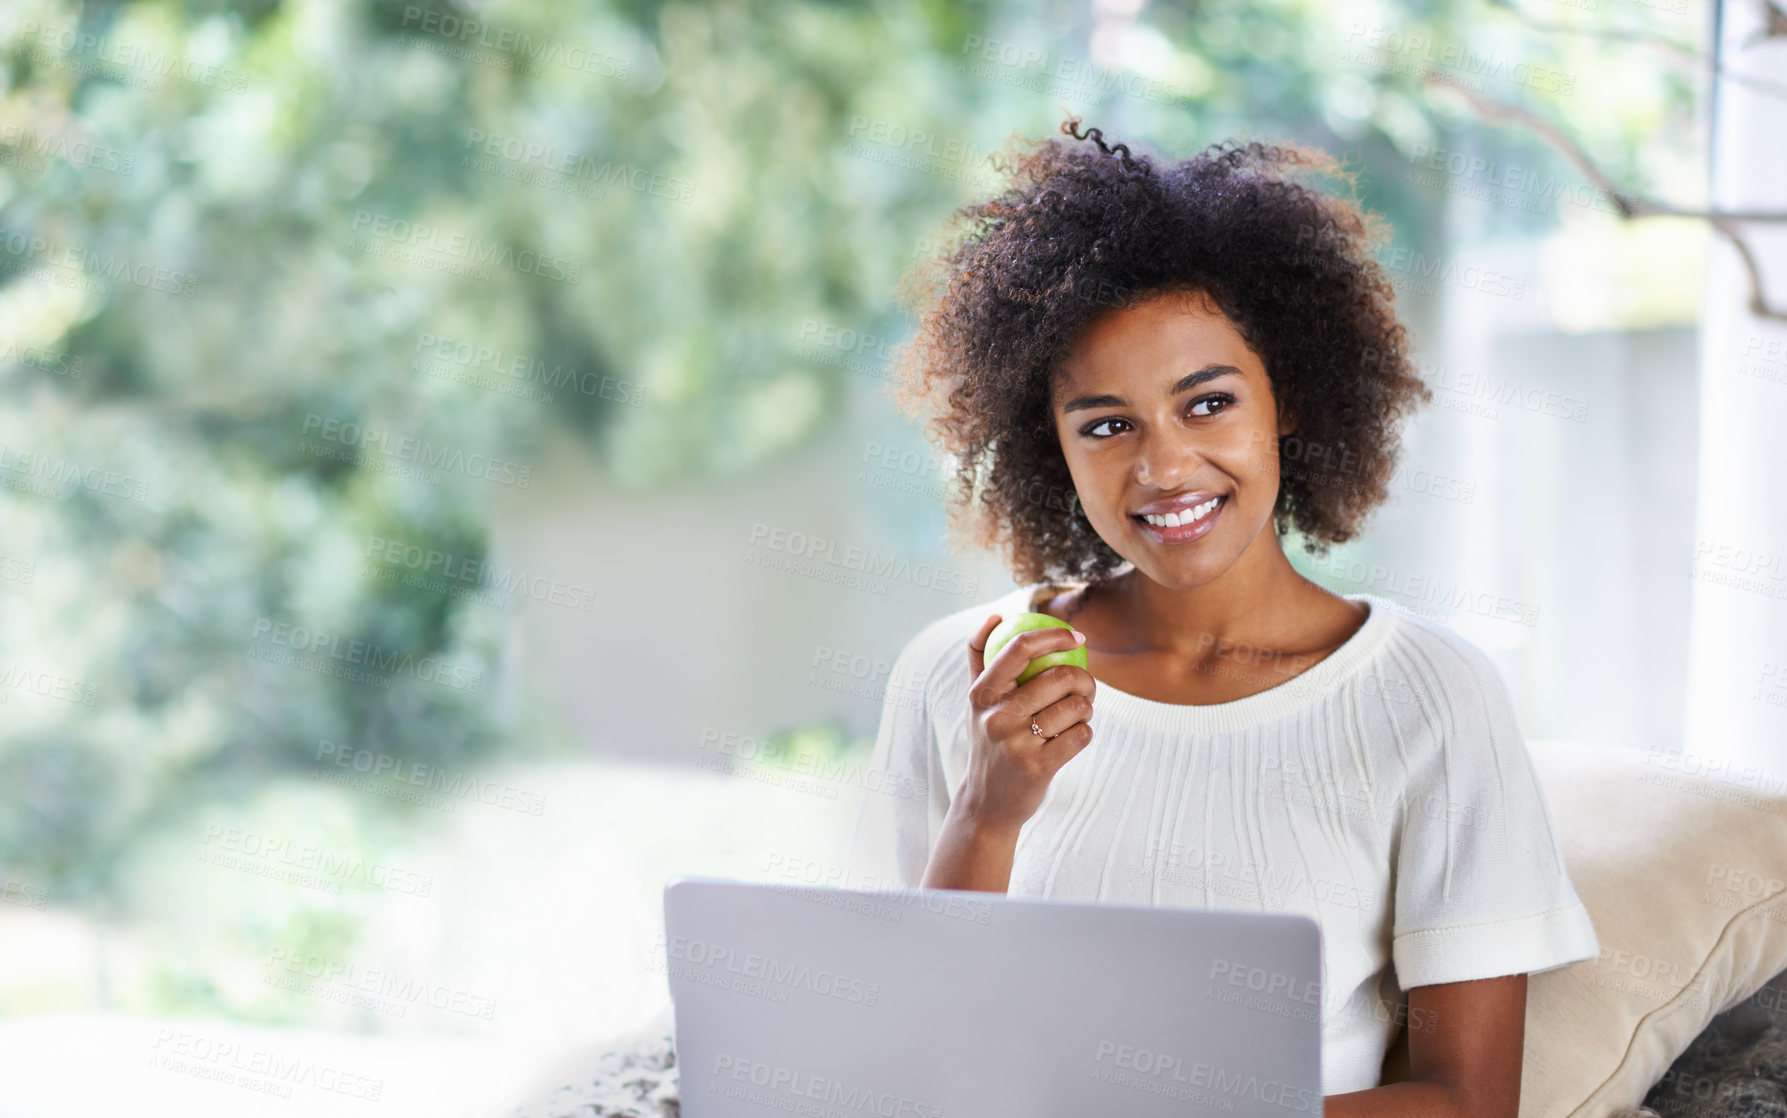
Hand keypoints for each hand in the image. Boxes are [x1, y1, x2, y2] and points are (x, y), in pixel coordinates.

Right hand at [956, 613, 1096, 833]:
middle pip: (1059, 676)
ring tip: (1077, 716)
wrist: (986, 803)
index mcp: (981, 694)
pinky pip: (1081, 735)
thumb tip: (995, 616)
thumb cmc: (988, 742)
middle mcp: (996, 716)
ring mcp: (1016, 744)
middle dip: (1085, 679)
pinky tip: (1073, 737)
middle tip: (1086, 686)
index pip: (1019, 647)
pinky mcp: (1039, 768)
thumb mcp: (976, 704)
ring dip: (1087, 709)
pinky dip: (1085, 732)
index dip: (1053, 635)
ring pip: (1076, 707)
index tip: (1076, 637)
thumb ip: (979, 658)